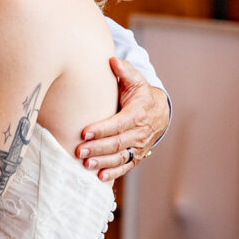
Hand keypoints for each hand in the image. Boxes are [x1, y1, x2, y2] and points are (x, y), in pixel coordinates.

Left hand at [76, 57, 169, 182]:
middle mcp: (140, 132)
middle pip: (118, 143)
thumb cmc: (140, 94)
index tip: (83, 132)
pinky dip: (114, 173)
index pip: (119, 124)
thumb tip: (112, 60)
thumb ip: (124, 71)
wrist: (159, 112)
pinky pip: (126, 166)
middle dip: (97, 148)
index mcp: (138, 113)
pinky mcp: (137, 156)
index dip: (101, 129)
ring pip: (121, 157)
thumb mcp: (135, 81)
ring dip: (103, 162)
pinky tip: (99, 177)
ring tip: (85, 164)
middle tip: (78, 151)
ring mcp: (139, 146)